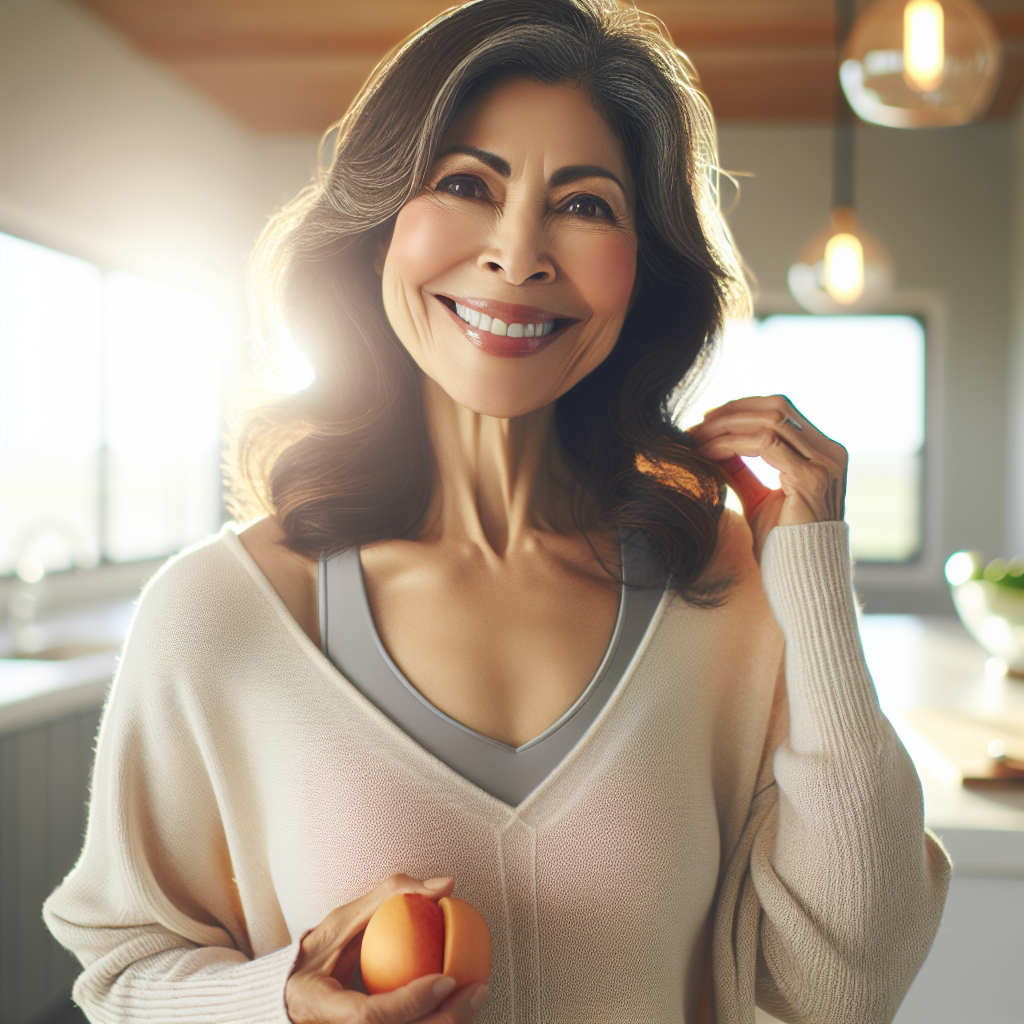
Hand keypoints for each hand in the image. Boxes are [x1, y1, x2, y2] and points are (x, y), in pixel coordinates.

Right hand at [285, 874, 487, 1023]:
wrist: (294, 994)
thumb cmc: (320, 953)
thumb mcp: (343, 919)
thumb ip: (391, 896)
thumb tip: (446, 884)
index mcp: (323, 1008)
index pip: (370, 1017)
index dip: (410, 1003)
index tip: (446, 979)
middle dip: (445, 1020)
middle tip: (477, 989)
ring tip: (476, 996)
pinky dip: (437, 1023)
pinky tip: (462, 1007)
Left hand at [687, 395, 847, 559]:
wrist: (802, 579)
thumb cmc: (781, 545)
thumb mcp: (759, 498)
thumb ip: (742, 469)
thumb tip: (714, 445)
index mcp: (823, 453)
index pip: (782, 411)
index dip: (743, 408)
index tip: (707, 419)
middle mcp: (830, 453)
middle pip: (777, 407)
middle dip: (733, 411)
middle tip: (699, 423)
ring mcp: (825, 464)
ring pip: (769, 422)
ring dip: (727, 426)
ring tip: (697, 437)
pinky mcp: (811, 478)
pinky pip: (765, 444)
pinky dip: (732, 444)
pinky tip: (709, 453)